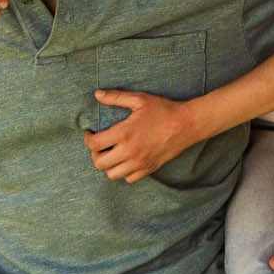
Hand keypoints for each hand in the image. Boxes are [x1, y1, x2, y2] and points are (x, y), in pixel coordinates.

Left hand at [83, 90, 203, 182]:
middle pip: (99, 163)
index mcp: (124, 133)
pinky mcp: (149, 169)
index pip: (94, 144)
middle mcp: (130, 151)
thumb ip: (116, 97)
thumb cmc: (163, 110)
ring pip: (112, 174)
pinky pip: (129, 178)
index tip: (90, 133)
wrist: (186, 125)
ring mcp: (140, 163)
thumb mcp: (139, 99)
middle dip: (95, 154)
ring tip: (111, 154)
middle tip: (99, 145)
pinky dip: (124, 172)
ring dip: (108, 165)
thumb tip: (97, 94)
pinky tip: (126, 160)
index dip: (87, 139)